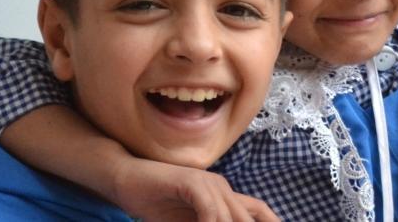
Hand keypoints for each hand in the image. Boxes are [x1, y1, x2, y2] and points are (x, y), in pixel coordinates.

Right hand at [107, 157, 278, 221]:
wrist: (125, 179)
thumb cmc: (155, 203)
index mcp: (224, 196)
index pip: (257, 210)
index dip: (272, 221)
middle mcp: (222, 187)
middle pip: (247, 215)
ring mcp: (208, 182)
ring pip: (229, 215)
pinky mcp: (191, 181)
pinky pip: (209, 207)